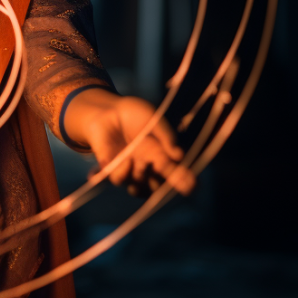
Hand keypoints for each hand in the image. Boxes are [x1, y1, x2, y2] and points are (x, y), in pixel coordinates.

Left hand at [64, 89, 196, 197]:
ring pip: (140, 188)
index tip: (191, 185)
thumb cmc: (133, 113)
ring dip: (142, 180)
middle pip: (159, 188)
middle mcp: (148, 167)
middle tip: (161, 173)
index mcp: (162, 155)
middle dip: (164, 188)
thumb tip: (179, 155)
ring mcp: (130, 169)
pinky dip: (123, 173)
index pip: (177, 174)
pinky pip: (118, 180)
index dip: (186, 182)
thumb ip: (166, 135)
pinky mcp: (111, 168)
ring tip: (141, 163)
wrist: (106, 109)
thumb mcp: (153, 119)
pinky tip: (126, 160)